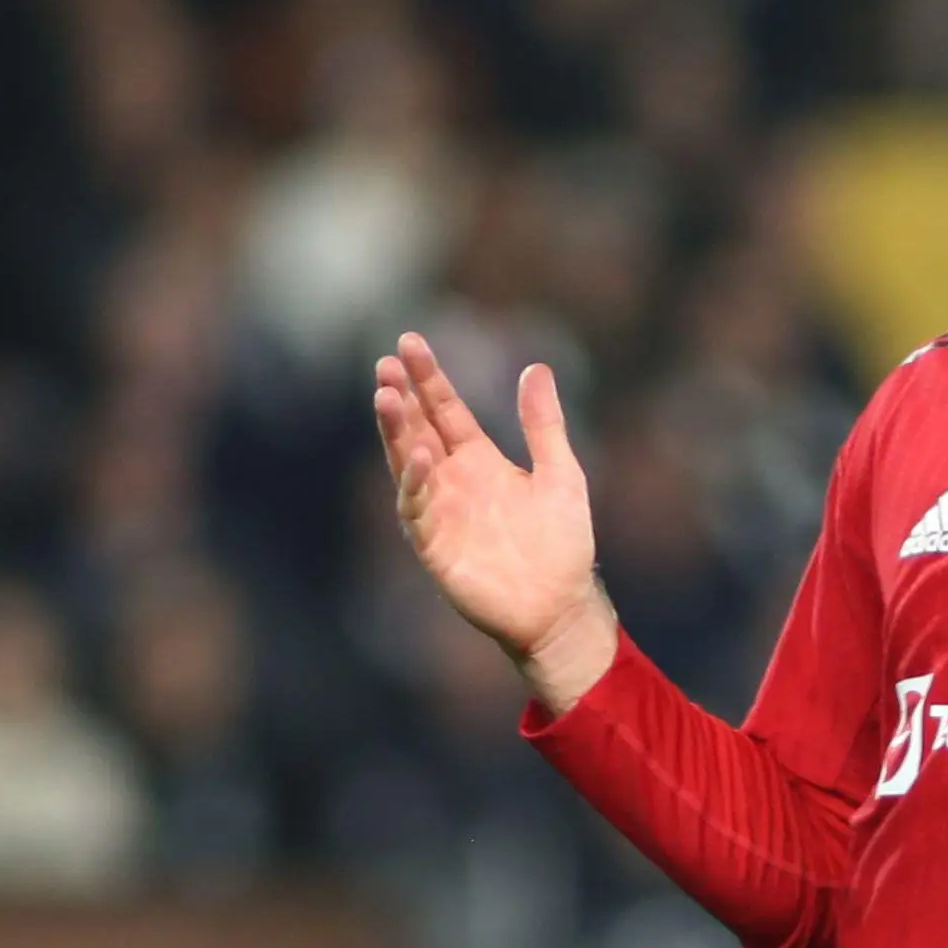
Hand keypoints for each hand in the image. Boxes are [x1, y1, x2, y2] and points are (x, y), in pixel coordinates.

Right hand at [371, 333, 617, 713]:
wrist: (561, 606)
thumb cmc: (562, 544)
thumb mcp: (561, 473)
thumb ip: (544, 424)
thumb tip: (537, 367)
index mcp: (479, 460)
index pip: (445, 410)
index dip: (427, 378)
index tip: (408, 342)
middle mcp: (452, 480)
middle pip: (418, 429)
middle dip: (401, 397)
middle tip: (385, 363)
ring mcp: (440, 511)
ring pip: (407, 462)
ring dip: (396, 431)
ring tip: (385, 396)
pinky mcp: (435, 545)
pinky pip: (418, 508)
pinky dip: (416, 480)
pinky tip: (420, 454)